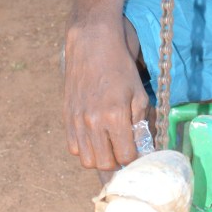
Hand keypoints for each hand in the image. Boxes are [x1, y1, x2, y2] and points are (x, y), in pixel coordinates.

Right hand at [63, 20, 148, 171]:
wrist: (91, 46)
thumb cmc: (120, 68)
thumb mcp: (139, 94)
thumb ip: (140, 124)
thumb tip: (144, 148)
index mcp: (114, 116)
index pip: (126, 157)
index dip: (135, 158)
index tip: (138, 152)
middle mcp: (92, 122)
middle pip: (104, 165)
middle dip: (117, 163)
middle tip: (123, 152)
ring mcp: (77, 121)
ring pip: (86, 160)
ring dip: (100, 159)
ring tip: (109, 147)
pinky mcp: (67, 117)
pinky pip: (73, 148)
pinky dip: (85, 150)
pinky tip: (95, 139)